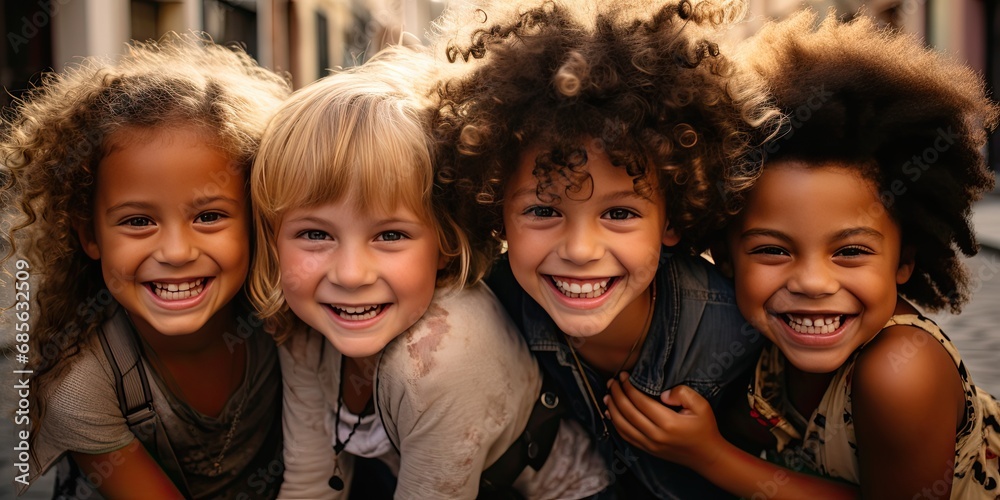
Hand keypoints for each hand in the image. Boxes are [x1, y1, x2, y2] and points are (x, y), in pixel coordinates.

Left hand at [604, 373, 724, 470]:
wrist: (706, 456)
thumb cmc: (704, 427)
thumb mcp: (702, 405)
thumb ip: (683, 394)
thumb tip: (662, 394)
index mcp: (668, 423)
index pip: (640, 401)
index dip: (628, 387)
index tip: (623, 376)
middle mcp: (655, 435)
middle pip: (627, 412)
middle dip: (617, 394)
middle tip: (612, 382)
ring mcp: (649, 445)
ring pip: (622, 426)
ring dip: (612, 409)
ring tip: (608, 395)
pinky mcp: (647, 450)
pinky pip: (626, 436)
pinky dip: (615, 424)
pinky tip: (611, 413)